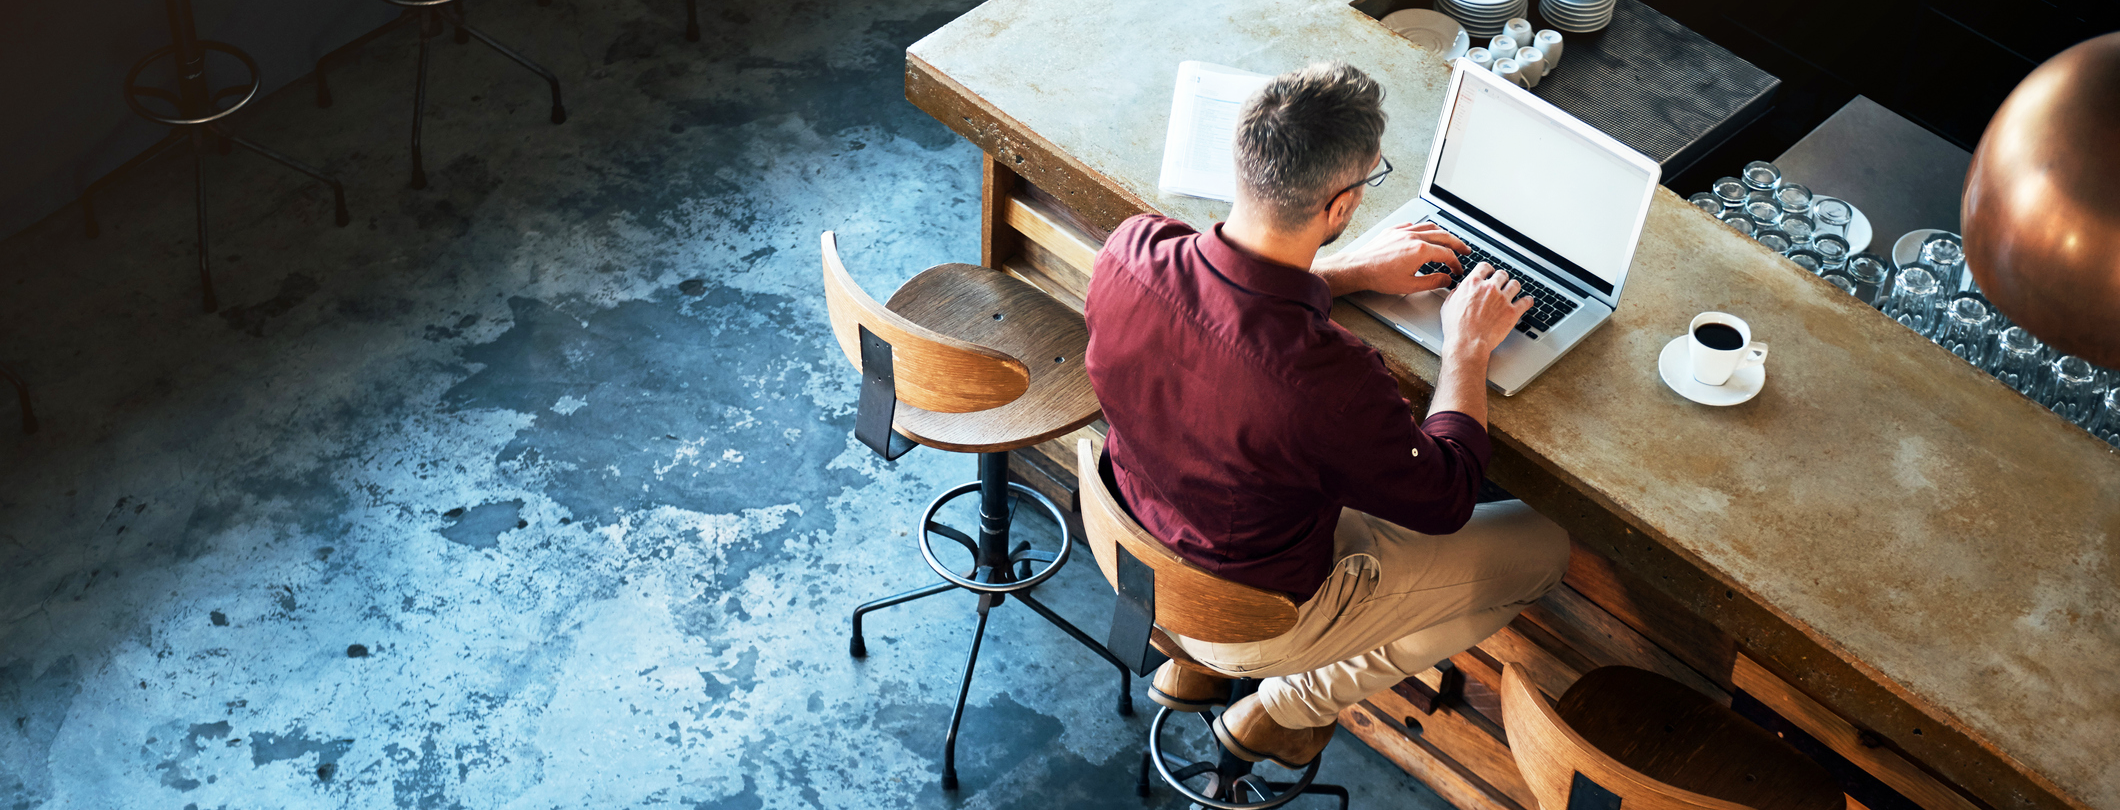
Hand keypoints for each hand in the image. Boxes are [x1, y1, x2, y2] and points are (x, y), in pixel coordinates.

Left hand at [1317, 222, 1467, 296]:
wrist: (1358, 268)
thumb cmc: (1379, 277)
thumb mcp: (1410, 285)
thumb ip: (1432, 282)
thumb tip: (1446, 279)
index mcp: (1420, 250)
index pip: (1447, 254)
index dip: (1456, 263)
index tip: (1457, 270)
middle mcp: (1413, 237)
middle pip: (1444, 236)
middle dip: (1457, 244)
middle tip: (1465, 250)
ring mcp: (1403, 231)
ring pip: (1430, 227)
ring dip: (1443, 234)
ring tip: (1449, 240)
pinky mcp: (1393, 230)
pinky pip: (1414, 225)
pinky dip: (1424, 229)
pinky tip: (1425, 235)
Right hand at [1439, 262, 1533, 355]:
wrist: (1467, 343)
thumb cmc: (1456, 328)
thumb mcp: (1448, 306)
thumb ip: (1456, 293)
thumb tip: (1460, 289)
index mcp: (1473, 284)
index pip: (1484, 267)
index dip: (1488, 269)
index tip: (1490, 273)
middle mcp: (1489, 288)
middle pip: (1502, 274)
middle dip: (1502, 278)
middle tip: (1501, 283)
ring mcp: (1502, 299)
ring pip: (1515, 284)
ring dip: (1514, 287)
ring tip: (1513, 291)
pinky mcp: (1512, 312)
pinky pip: (1526, 301)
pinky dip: (1527, 301)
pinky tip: (1526, 301)